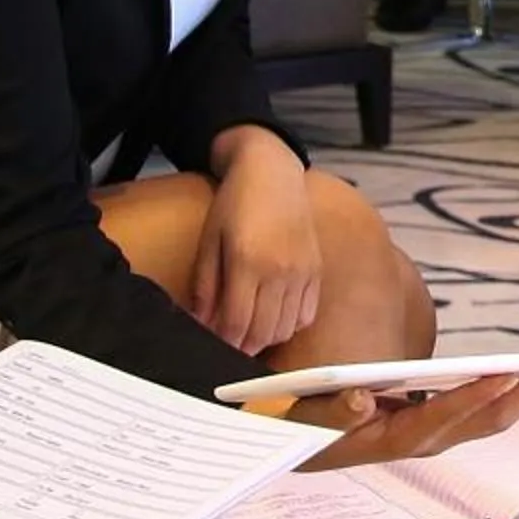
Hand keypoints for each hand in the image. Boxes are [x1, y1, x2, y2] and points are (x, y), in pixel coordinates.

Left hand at [194, 136, 321, 356]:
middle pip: (263, 332)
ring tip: (250, 332)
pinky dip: (289, 325)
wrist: (273, 171)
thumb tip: (201, 325)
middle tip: (230, 345)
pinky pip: (306, 315)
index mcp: (247, 262)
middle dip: (244, 347)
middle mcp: (280, 271)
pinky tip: (273, 317)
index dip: (224, 342)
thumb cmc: (235, 203)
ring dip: (266, 338)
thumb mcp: (209, 240)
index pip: (236, 323)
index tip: (214, 346)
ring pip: (286, 329)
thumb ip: (205, 286)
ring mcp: (302, 272)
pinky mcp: (316, 271)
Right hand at [283, 373, 518, 470]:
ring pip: (492, 420)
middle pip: (485, 422)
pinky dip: (513, 395)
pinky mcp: (439, 426)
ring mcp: (435, 436)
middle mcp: (424, 441)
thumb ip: (332, 414)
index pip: (443, 416)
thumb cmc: (307, 427)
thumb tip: (360, 401)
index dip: (476, 396)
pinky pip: (485, 413)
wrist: (303, 446)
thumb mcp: (309, 418)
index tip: (509, 374)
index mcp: (395, 437)